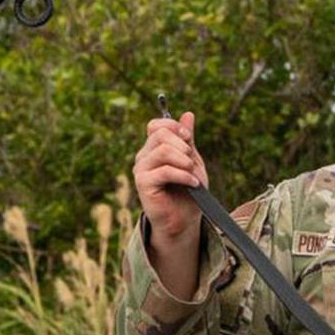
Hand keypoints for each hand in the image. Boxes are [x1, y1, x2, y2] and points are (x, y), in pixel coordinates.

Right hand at [133, 111, 208, 244]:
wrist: (184, 219)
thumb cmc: (188, 191)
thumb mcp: (192, 161)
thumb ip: (188, 140)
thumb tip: (188, 114)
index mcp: (154, 148)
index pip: (156, 125)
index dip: (173, 126)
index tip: (189, 138)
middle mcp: (144, 156)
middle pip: (160, 134)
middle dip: (182, 145)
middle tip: (192, 161)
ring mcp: (141, 169)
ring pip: (162, 150)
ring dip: (184, 160)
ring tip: (193, 173)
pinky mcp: (143, 183)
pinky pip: (164, 171)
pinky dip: (183, 175)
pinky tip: (193, 184)